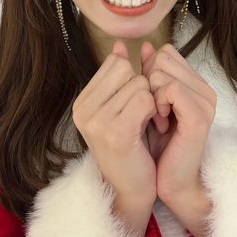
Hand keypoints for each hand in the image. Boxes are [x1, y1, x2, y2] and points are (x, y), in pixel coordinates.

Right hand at [72, 42, 156, 235]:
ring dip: (151, 101)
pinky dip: (155, 111)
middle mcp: (82, 109)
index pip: (116, 63)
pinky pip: (145, 99)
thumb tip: (120, 45)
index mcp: (82, 102)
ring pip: (139, 83)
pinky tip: (151, 128)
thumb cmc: (130, 147)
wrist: (130, 191)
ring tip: (146, 124)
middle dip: (143, 88)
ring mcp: (96, 121)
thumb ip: (118, 77)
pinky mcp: (115, 132)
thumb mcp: (120, 107)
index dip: (134, 79)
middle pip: (127, 70)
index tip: (135, 105)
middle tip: (144, 115)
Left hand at [141, 43, 215, 222]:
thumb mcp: (151, 103)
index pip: (166, 52)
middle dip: (148, 81)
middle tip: (151, 111)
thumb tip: (142, 45)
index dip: (149, 71)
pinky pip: (170, 88)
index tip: (148, 99)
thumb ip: (150, 74)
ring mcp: (205, 101)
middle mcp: (204, 89)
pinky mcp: (199, 115)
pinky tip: (159, 123)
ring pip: (163, 70)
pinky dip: (157, 103)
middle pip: (163, 57)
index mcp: (196, 84)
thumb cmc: (157, 146)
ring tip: (156, 119)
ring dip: (151, 94)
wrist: (171, 183)